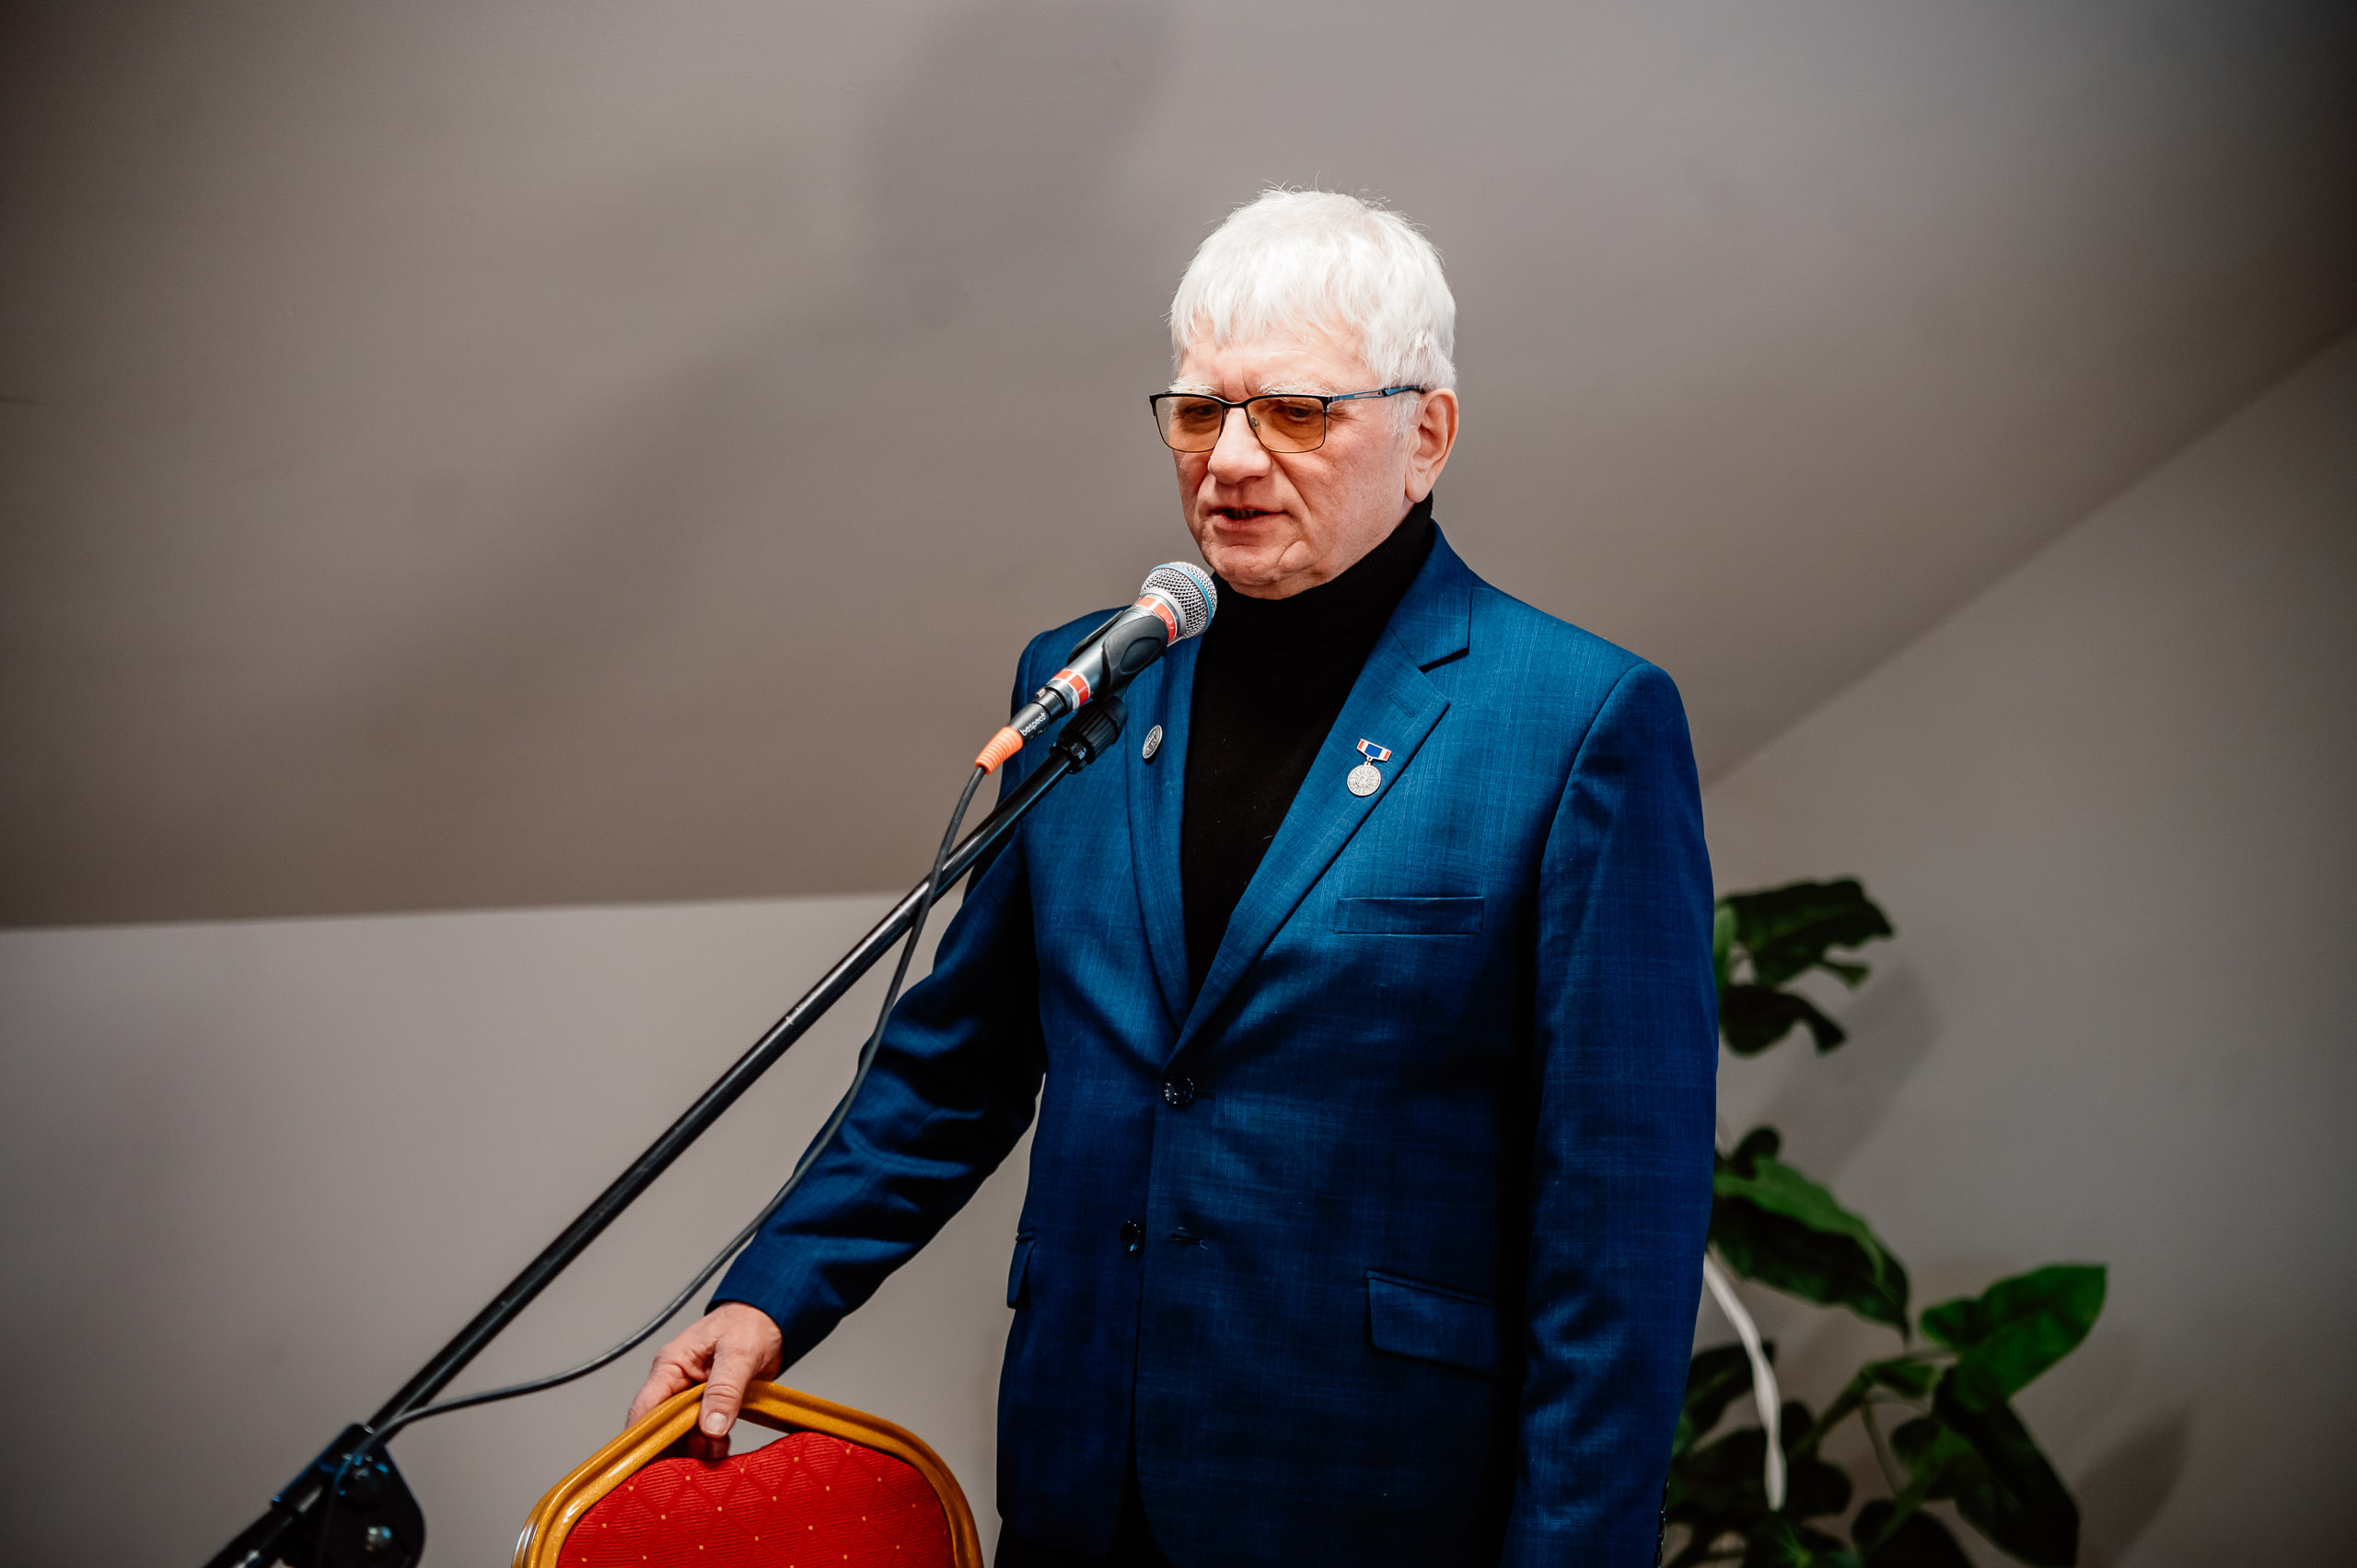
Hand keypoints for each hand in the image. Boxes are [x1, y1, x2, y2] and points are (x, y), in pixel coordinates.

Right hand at [625, 1302, 784, 1459]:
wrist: (772, 1320)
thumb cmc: (749, 1323)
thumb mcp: (738, 1354)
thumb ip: (724, 1390)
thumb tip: (711, 1427)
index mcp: (671, 1365)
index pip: (645, 1407)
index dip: (644, 1436)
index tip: (650, 1463)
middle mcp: (676, 1383)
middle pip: (663, 1426)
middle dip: (679, 1446)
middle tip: (701, 1457)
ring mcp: (693, 1396)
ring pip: (684, 1433)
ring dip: (699, 1447)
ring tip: (718, 1451)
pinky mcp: (711, 1405)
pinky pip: (703, 1432)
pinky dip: (712, 1443)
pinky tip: (723, 1447)